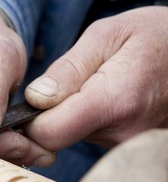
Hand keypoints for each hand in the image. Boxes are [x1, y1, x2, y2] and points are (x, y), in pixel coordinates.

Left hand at [25, 6, 167, 150]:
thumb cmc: (150, 38)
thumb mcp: (105, 36)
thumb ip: (68, 69)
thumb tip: (35, 99)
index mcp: (114, 101)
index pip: (49, 133)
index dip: (30, 119)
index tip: (32, 100)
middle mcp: (120, 132)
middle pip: (56, 139)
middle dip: (46, 115)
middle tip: (63, 86)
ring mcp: (123, 144)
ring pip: (69, 137)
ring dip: (65, 114)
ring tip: (88, 87)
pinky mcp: (122, 146)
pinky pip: (84, 136)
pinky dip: (80, 119)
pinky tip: (97, 100)